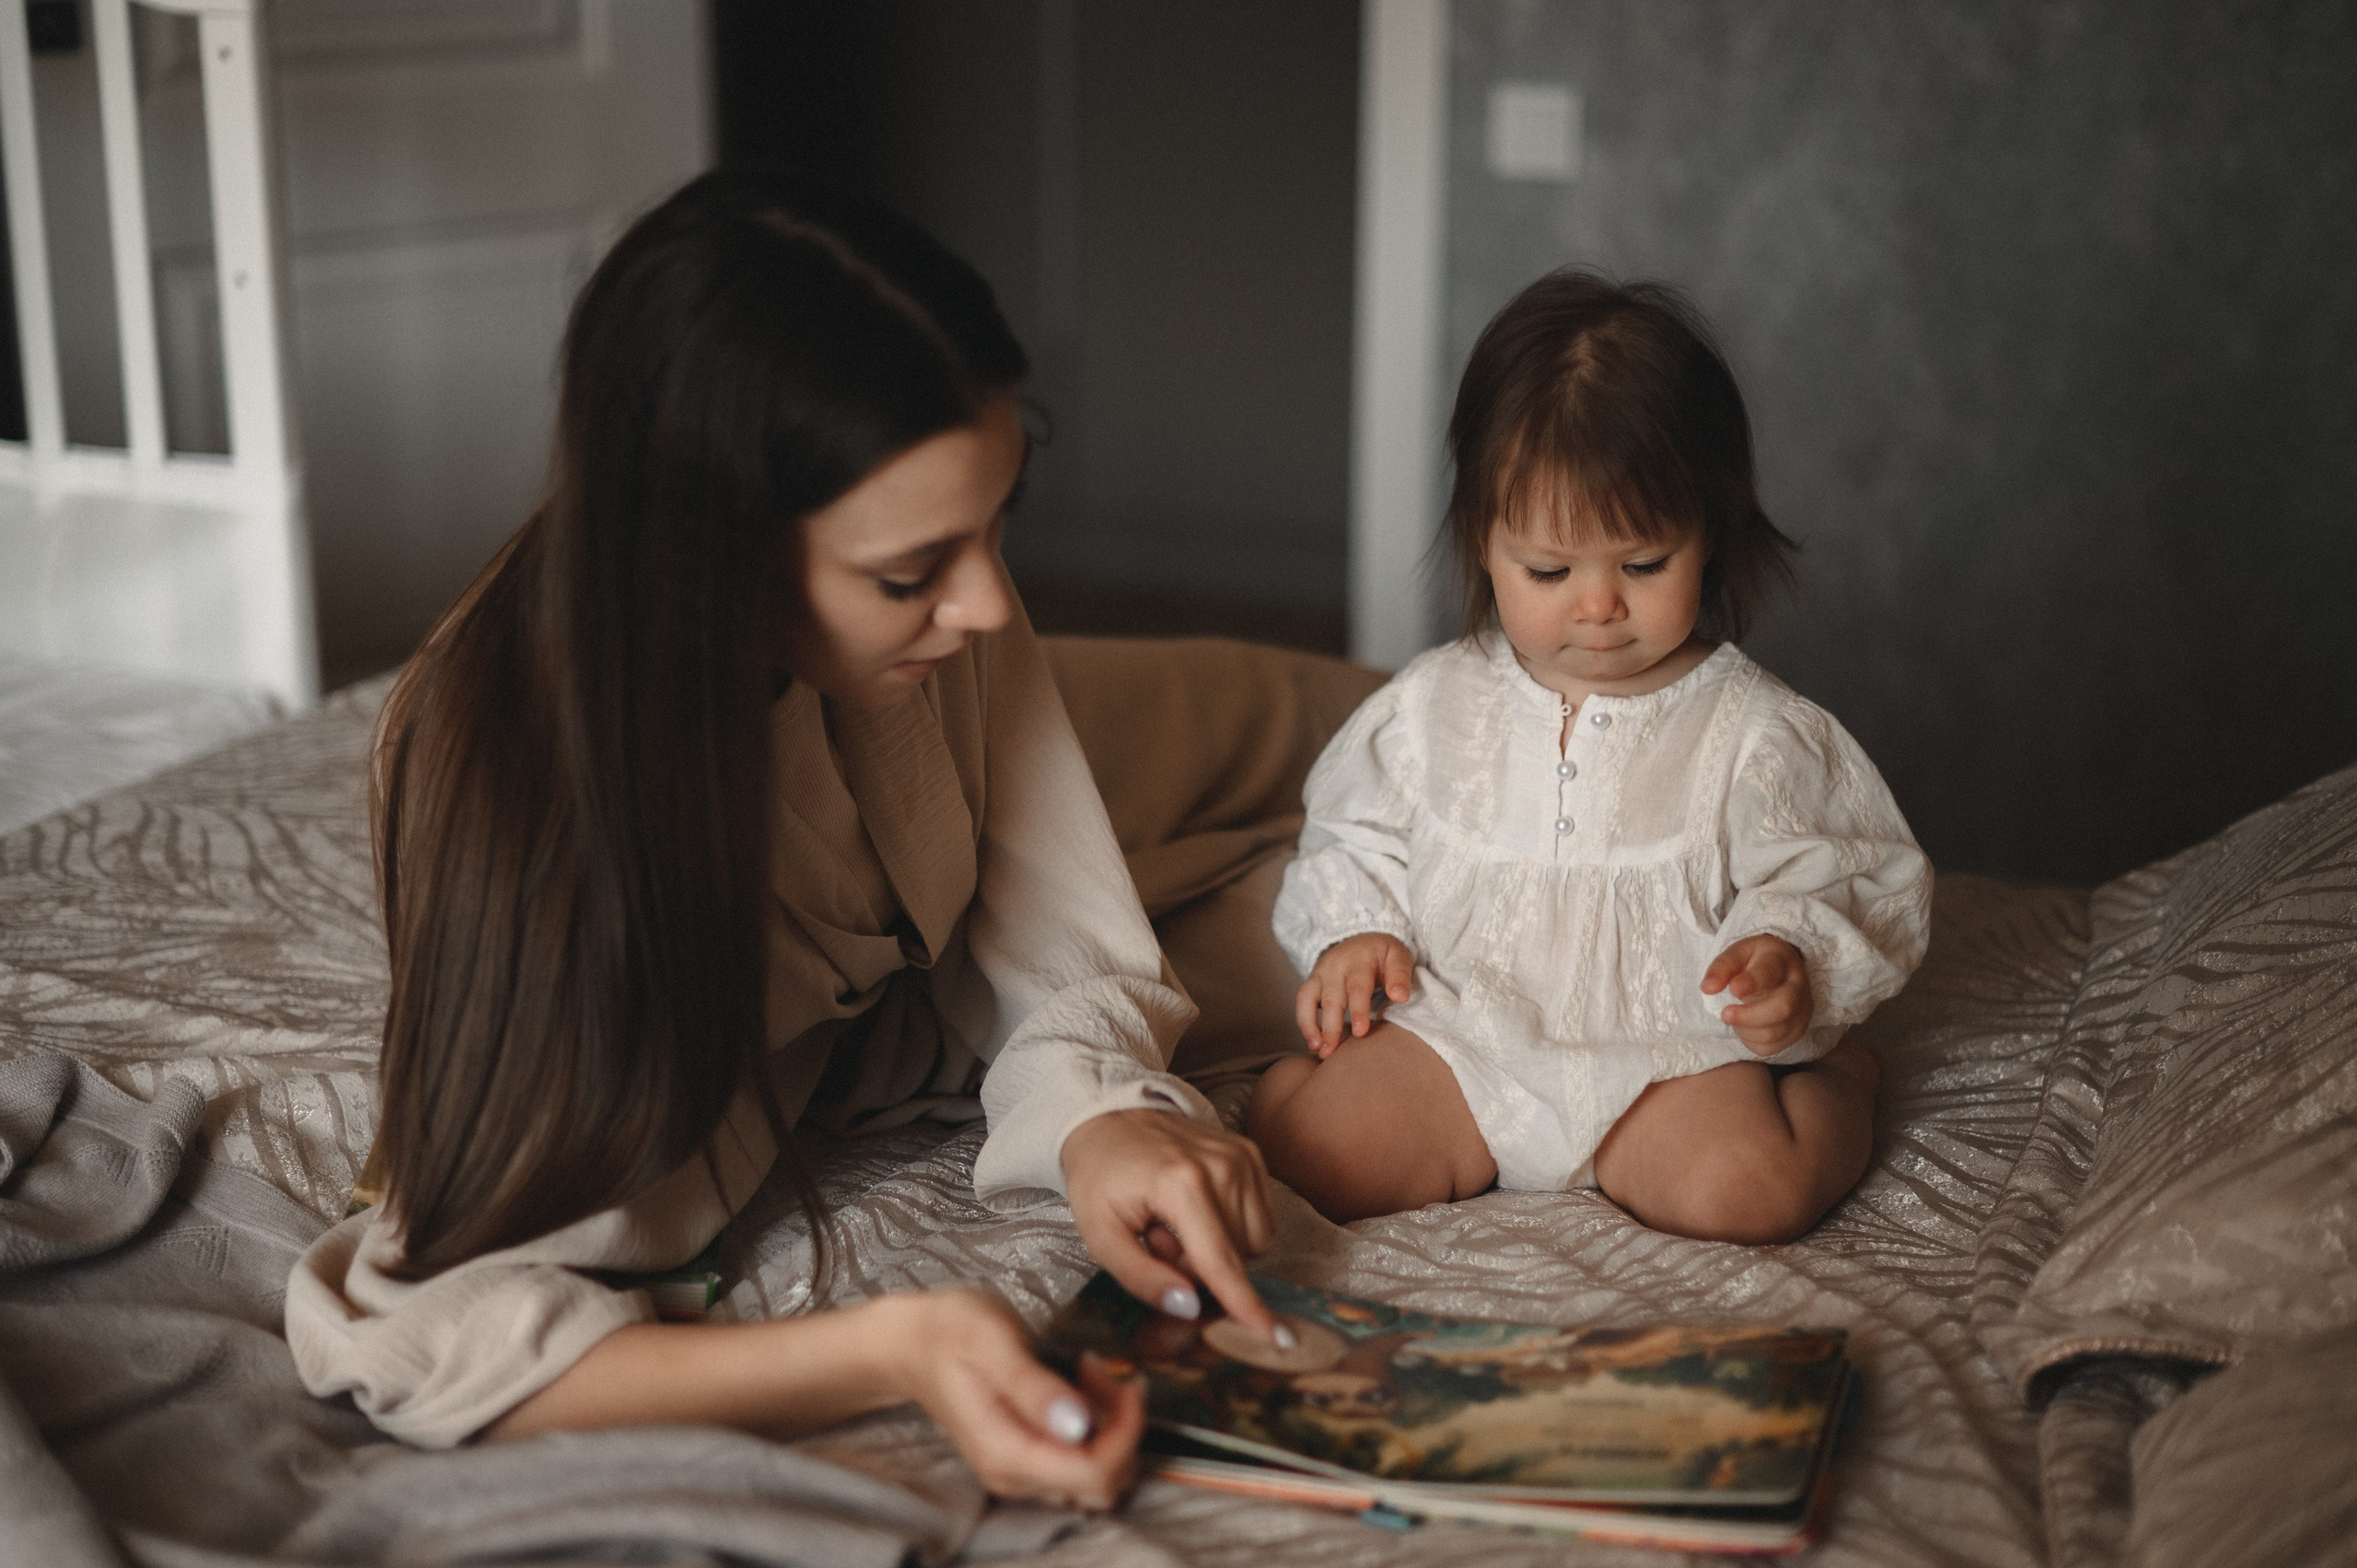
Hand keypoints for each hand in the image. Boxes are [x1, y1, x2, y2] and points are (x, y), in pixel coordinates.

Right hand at [878, 1289, 1145, 1509]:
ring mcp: (1022, 1471)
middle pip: (1105, 1480)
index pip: (1095, 1472)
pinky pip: (1083, 1457)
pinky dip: (1099, 1422)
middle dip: (1123, 1426)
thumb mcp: (993, 1343)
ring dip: (1113, 1423)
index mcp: (1007, 1454)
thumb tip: (1077, 1424)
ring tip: (1091, 1371)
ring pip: (1100, 1472)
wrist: (914, 1341)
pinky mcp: (1029, 1457)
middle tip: (1103, 1369)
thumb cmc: (951, 1332)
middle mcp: (1016, 1476)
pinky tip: (1083, 1382)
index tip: (1123, 1379)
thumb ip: (1034, 1386)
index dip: (1125, 1430)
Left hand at [1060, 1108, 1280, 1340]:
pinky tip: (1196, 1209)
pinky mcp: (1251, 1155)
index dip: (1245, 1304)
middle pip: (1236, 1258)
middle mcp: (1222, 1166)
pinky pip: (1260, 1219)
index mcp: (1181, 1184)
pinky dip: (1231, 1226)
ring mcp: (1242, 1157)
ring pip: (1254, 1242)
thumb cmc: (1099, 1178)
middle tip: (1158, 1240)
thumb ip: (1142, 1277)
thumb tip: (1189, 1307)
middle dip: (1199, 1267)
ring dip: (1218, 1247)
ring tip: (1176, 1222)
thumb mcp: (1100, 1235)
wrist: (1107, 1119)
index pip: (1219, 1260)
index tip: (1276, 1337)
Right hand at [1295, 933, 1414, 1056]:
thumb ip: (1400, 976)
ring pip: (1309, 999)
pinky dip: (1304, 1022)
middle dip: (1332, 1026)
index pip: (1358, 986)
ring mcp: (1320, 974)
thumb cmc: (1383, 955)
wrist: (1361, 939)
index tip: (1360, 1032)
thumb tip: (1400, 997)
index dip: (1358, 1010)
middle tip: (1333, 1051)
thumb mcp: (1398, 957)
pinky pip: (1302, 1002)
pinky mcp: (1311, 982)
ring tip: (1318, 1050)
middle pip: (1332, 998)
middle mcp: (1335, 966)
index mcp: (1359, 960)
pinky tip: (1313, 1043)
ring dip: (1311, 1026)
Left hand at [1701, 934, 1812, 1053]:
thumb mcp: (1737, 954)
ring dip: (1745, 1030)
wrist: (1779, 973)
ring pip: (1775, 1032)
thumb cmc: (1753, 963)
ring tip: (1734, 1017)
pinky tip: (1745, 1027)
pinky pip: (1771, 1047)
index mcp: (1780, 960)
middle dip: (1748, 1016)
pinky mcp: (1796, 1031)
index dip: (1751, 982)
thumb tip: (1707, 988)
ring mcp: (1802, 1010)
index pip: (1769, 972)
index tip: (1733, 989)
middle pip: (1782, 1007)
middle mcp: (1798, 986)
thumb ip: (1722, 968)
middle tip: (1725, 1014)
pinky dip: (1750, 1041)